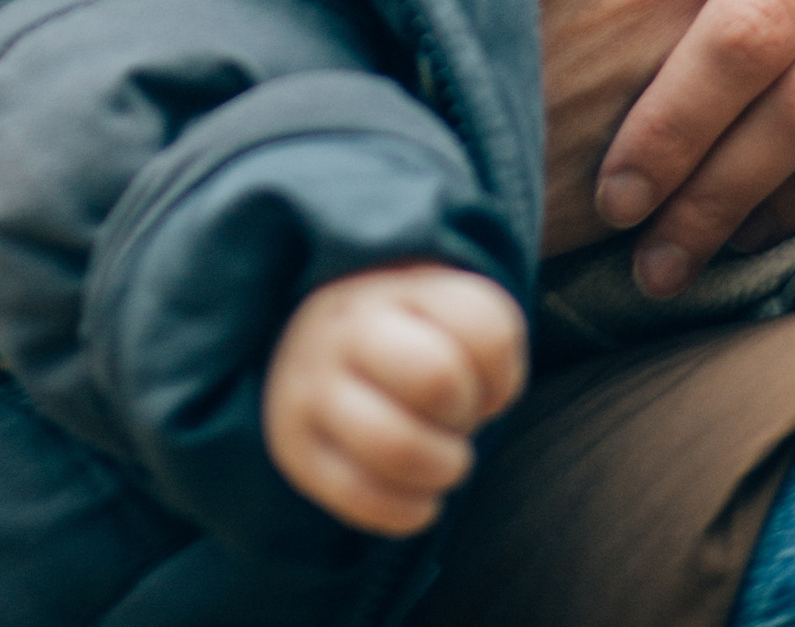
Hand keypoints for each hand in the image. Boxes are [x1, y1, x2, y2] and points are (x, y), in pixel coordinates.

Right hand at [260, 265, 526, 538]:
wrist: (312, 339)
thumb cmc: (408, 334)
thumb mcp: (450, 310)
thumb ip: (489, 341)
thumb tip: (481, 407)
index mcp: (399, 283)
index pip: (486, 331)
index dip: (500, 374)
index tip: (477, 377)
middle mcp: (347, 324)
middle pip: (439, 378)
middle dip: (463, 414)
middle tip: (453, 418)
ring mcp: (312, 384)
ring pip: (397, 446)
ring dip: (440, 469)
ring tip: (438, 461)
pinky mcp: (294, 445)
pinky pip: (363, 497)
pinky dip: (408, 510)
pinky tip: (415, 495)